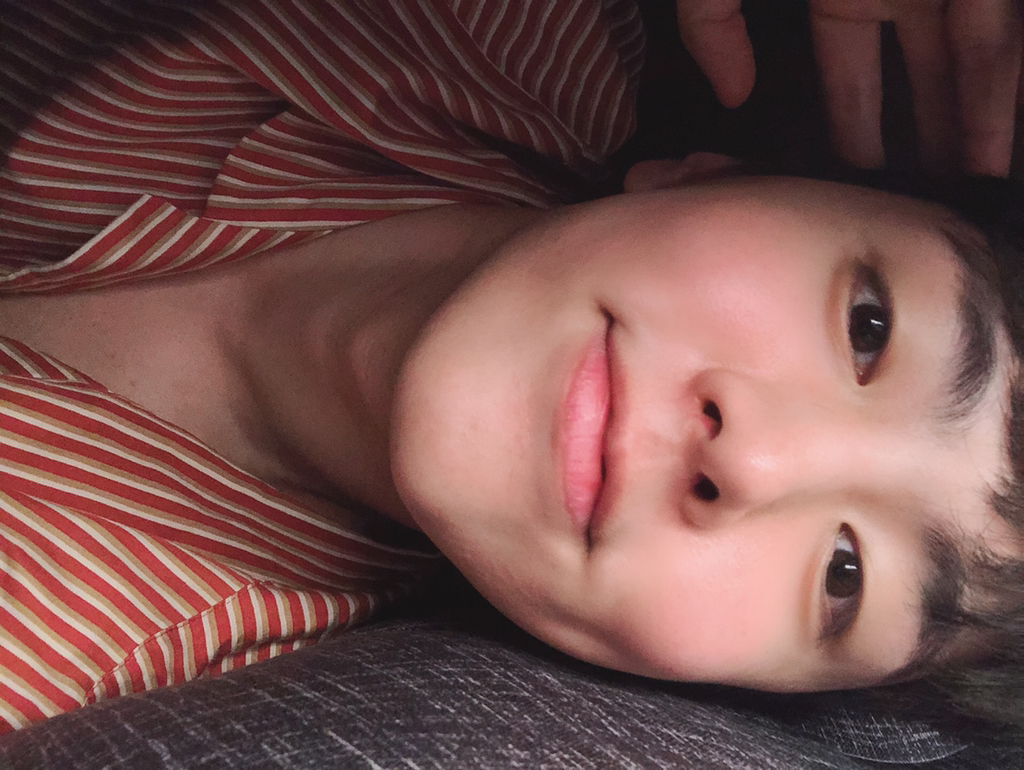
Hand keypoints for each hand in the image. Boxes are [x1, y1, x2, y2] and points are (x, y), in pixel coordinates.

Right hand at [675, 0, 1023, 175]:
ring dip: (971, 132)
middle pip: (920, 80)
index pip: (848, 77)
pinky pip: (995, 39)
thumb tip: (732, 95)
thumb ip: (712, 23)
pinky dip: (997, 93)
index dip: (852, 131)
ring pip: (969, 62)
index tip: (849, 189)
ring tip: (967, 198)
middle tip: (918, 215)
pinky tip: (993, 147)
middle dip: (920, 145)